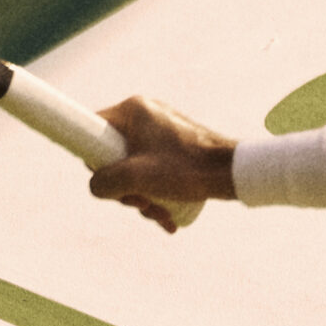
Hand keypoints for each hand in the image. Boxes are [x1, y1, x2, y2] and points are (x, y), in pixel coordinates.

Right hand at [87, 94, 236, 233]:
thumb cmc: (185, 169)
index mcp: (132, 110)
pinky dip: (156, 192)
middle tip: (141, 205)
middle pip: (114, 156)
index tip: (111, 182)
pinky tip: (168, 215)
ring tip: (161, 214)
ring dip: (143, 196)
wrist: (232, 172)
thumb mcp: (136, 178)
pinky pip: (153, 170)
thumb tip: (97, 186)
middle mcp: (145, 115)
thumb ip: (105, 182)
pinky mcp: (174, 147)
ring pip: (134, 168)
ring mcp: (161, 131)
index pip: (93, 131)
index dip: (94, 161)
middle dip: (126, 189)